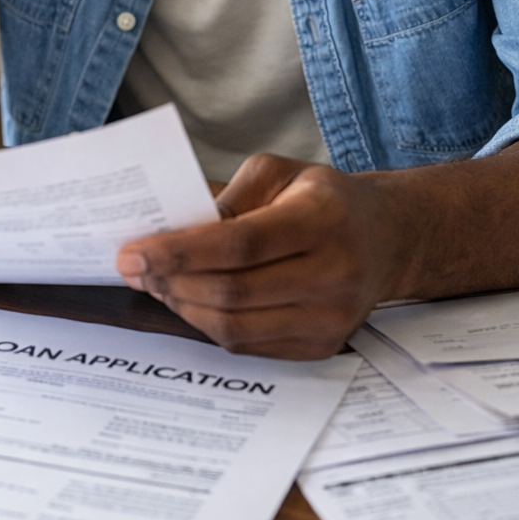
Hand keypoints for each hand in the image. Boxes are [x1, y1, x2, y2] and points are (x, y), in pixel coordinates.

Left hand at [115, 155, 411, 359]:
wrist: (387, 238)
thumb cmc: (322, 199)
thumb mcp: (278, 173)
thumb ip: (226, 198)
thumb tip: (171, 231)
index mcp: (322, 221)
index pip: (238, 245)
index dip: (178, 252)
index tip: (131, 253)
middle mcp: (334, 274)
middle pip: (231, 292)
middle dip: (170, 282)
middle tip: (134, 269)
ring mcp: (331, 318)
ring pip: (234, 327)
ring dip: (184, 307)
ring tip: (158, 284)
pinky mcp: (322, 346)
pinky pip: (248, 345)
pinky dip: (209, 326)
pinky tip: (190, 301)